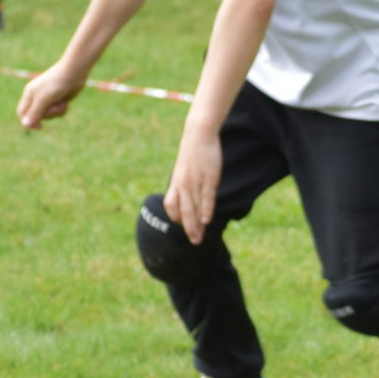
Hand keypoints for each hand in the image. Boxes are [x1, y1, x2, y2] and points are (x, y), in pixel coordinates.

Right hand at [17, 63, 83, 129]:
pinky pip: (57, 112)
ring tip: (61, 102)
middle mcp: (36, 97)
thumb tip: (24, 125)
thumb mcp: (44, 99)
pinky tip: (65, 101)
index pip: (22, 113)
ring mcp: (47, 99)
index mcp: (29, 94)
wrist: (74, 72)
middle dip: (48, 114)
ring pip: (48, 116)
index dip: (29, 122)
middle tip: (55, 106)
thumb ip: (34, 112)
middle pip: (37, 116)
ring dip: (56, 112)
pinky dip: (62, 109)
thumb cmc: (56, 83)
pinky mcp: (57, 100)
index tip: (40, 126)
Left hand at [164, 123, 222, 244]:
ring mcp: (195, 182)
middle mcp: (182, 185)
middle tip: (194, 242)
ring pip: (193, 207)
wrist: (197, 135)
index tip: (183, 226)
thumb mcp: (184, 169)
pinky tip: (207, 221)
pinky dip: (206, 209)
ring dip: (196, 225)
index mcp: (176, 182)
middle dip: (188, 228)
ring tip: (199, 238)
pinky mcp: (208, 178)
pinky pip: (206, 197)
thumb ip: (185, 183)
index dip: (176, 217)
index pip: (171, 206)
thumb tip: (190, 195)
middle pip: (182, 212)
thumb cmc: (192, 153)